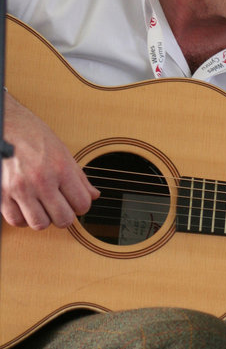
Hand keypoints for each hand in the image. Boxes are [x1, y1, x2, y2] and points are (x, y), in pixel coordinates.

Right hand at [1, 92, 99, 229]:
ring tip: (41, 207)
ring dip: (43, 219)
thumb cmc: (32, 135)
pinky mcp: (2, 194)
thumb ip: (79, 177)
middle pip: (63, 219)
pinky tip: (25, 207)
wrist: (5, 124)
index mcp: (60, 168)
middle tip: (60, 207)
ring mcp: (20, 189)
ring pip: (40, 224)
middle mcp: (41, 180)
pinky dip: (22, 218)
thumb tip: (94, 195)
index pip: (82, 204)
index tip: (75, 201)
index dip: (81, 205)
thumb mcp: (61, 151)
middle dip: (64, 216)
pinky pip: (17, 220)